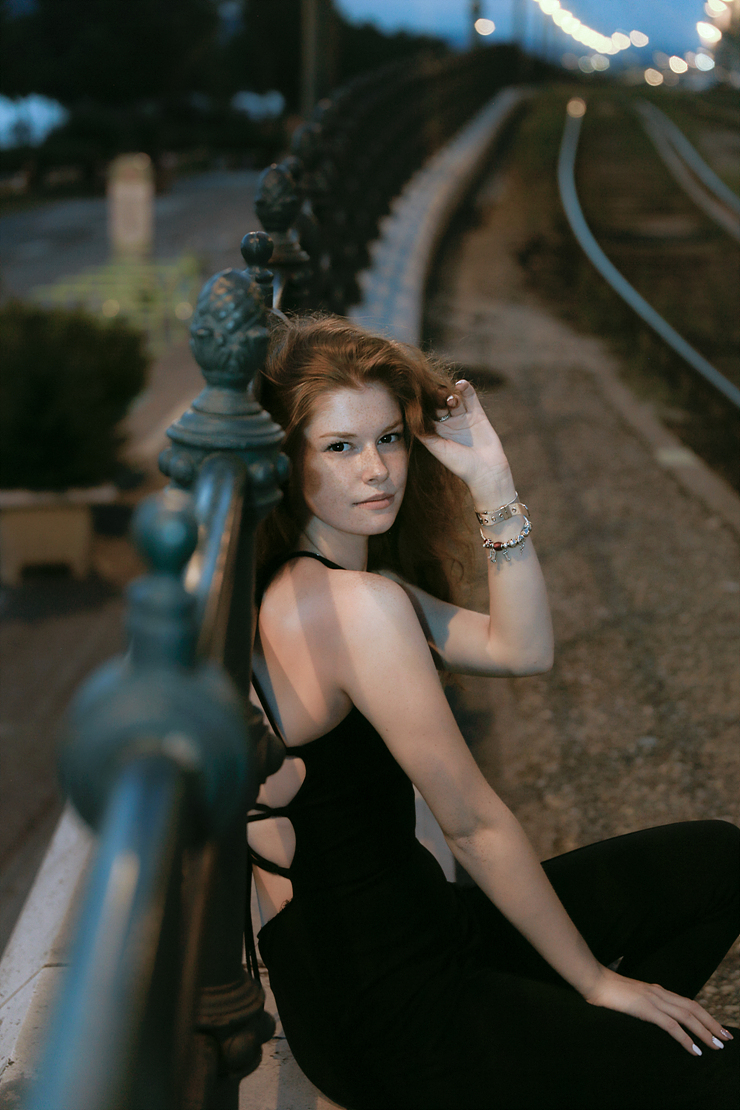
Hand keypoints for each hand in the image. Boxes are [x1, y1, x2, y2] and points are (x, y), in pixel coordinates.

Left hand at [417, 380, 513, 503]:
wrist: (486, 471)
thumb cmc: (459, 464)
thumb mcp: (438, 449)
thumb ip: (425, 434)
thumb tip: (409, 418)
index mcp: (436, 431)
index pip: (427, 412)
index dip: (423, 404)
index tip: (418, 396)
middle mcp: (448, 423)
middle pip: (439, 403)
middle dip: (436, 397)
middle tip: (435, 395)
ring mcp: (463, 417)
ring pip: (454, 399)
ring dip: (450, 394)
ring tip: (449, 397)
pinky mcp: (478, 414)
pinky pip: (470, 398)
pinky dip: (466, 389)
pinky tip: (461, 384)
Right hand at [585, 966, 732, 1055]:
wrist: (595, 980)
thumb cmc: (608, 989)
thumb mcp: (631, 997)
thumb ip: (643, 1003)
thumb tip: (649, 1013)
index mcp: (657, 990)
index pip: (687, 1002)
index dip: (704, 1015)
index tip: (716, 1027)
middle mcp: (660, 993)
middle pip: (693, 1008)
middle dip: (712, 1023)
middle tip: (726, 1038)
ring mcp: (655, 1000)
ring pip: (688, 1016)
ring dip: (705, 1032)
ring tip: (717, 1045)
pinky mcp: (648, 1010)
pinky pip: (672, 1026)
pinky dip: (686, 1039)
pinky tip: (695, 1050)